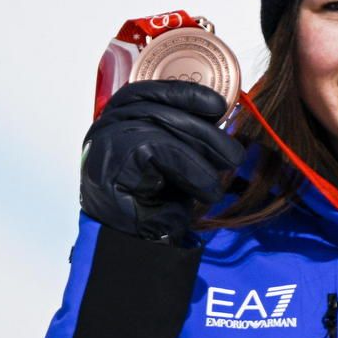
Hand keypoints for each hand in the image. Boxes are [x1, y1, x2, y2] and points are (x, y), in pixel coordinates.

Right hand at [80, 80, 245, 243]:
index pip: (147, 92)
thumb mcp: (175, 160)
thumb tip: (221, 114)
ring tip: (225, 171)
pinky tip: (206, 188)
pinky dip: (191, 169)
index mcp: (118, 120)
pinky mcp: (110, 164)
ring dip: (202, 153)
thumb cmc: (154, 201)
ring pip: (162, 130)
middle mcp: (105, 127)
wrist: (134, 245)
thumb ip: (186, 135)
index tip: (217, 105)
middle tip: (234, 153)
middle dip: (204, 130)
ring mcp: (104, 144)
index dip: (182, 93)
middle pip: (159, 111)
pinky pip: (161, 152)